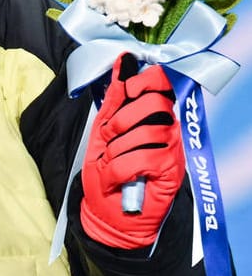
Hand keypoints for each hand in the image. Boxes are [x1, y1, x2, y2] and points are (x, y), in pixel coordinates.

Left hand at [81, 54, 184, 248]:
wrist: (107, 213)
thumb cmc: (107, 173)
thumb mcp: (103, 132)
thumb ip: (114, 100)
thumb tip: (123, 61)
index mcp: (152, 116)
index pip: (161, 84)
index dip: (146, 80)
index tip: (129, 88)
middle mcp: (167, 130)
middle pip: (155, 104)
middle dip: (123, 119)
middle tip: (110, 137)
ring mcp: (173, 151)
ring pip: (147, 133)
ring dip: (117, 149)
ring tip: (111, 163)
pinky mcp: (172, 172)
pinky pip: (145, 158)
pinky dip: (120, 169)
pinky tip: (117, 179)